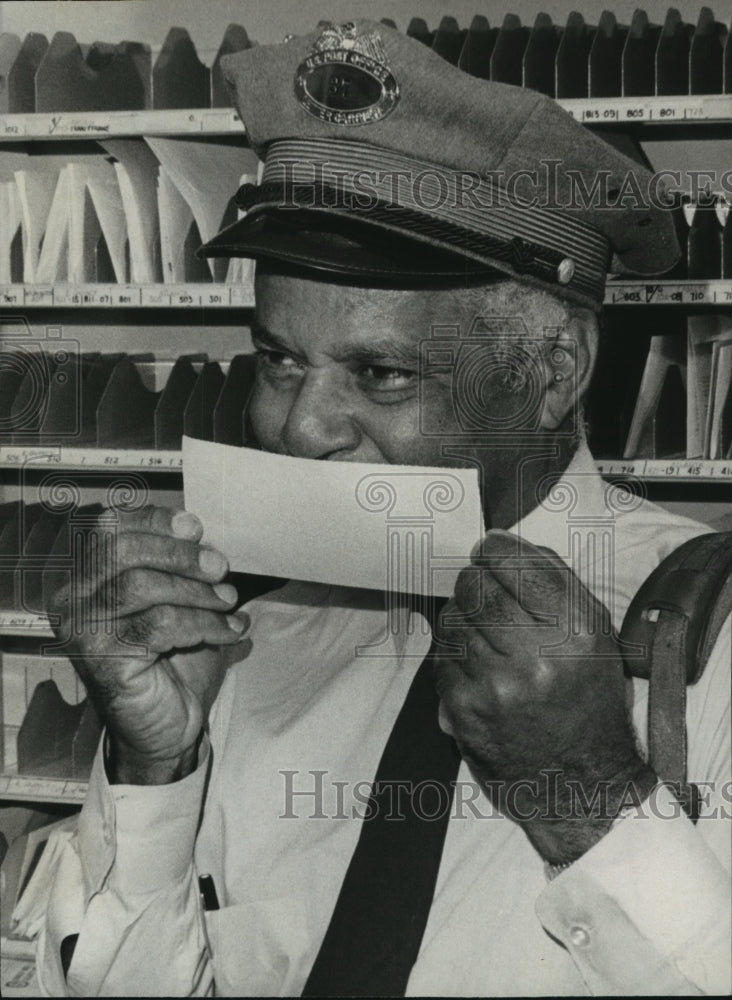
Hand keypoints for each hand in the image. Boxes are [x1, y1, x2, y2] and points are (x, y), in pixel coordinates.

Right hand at [47, 505, 250, 784]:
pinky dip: (205, 623)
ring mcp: (84, 632)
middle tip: (220, 567)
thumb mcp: (177, 601)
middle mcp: (74, 601)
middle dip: (179, 555)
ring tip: (228, 602)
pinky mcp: (104, 661)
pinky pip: (161, 626)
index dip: (154, 521)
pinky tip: (230, 631)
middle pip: (123, 553)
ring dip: (197, 591)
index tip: (195, 527)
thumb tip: (198, 531)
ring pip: (142, 587)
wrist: (168, 727)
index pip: (110, 531)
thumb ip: (179, 565)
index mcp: (86, 578)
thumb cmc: (172, 660)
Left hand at [434, 530, 654, 863]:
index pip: (518, 565)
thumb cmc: (589, 702)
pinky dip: (452, 651)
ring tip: (481, 629)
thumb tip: (504, 544)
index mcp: (576, 634)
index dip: (495, 549)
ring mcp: (495, 686)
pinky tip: (473, 661)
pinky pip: (441, 656)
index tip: (489, 548)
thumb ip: (556, 584)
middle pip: (477, 586)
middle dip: (474, 579)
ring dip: (461, 614)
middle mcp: (536, 658)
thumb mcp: (596, 638)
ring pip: (452, 618)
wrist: (579, 784)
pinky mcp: (464, 710)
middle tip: (480, 584)